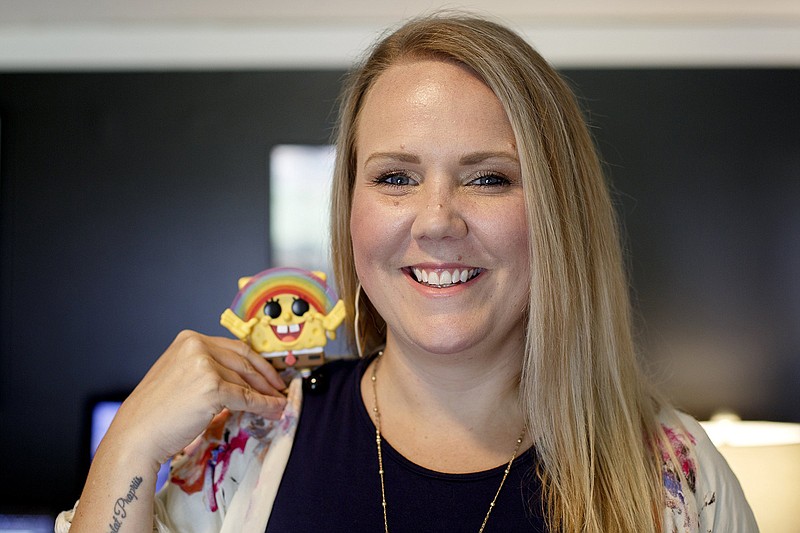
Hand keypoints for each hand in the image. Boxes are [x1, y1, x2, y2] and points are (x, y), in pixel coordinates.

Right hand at [102, 330, 286, 466]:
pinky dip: (264, 405)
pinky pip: (247, 398)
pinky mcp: (212, 387)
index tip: (269, 374)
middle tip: (279, 389)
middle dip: (265, 378)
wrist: (137, 434)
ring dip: (267, 394)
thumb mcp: (180, 376)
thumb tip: (242, 379)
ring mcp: (204, 365)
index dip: (257, 362)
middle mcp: (197, 346)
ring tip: (278, 403)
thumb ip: (207, 369)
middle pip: (243, 361)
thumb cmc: (156, 412)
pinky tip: (274, 409)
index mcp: (189, 339)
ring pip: (246, 381)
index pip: (234, 348)